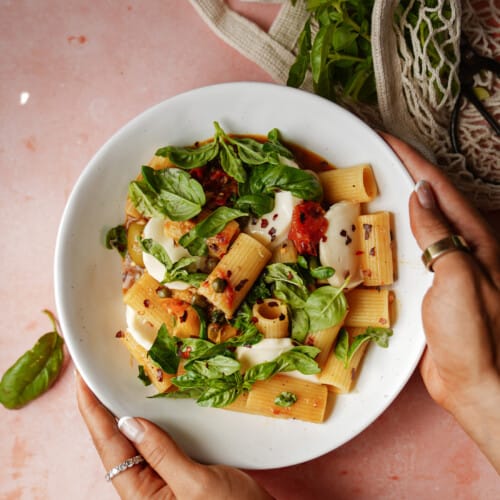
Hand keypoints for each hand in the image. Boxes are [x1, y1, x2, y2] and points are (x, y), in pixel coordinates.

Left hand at [75, 372, 271, 499]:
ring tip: (115, 384)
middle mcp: (144, 489)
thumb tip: (128, 422)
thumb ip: (161, 454)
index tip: (82, 381)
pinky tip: (152, 407)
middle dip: (102, 408)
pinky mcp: (176, 475)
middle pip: (114, 442)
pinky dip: (151, 422)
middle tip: (96, 374)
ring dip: (125, 412)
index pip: (108, 446)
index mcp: (140, 495)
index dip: (92, 411)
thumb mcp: (196, 484)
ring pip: (135, 442)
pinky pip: (155, 445)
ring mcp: (159, 482)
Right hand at [381, 133, 499, 471]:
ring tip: (366, 186)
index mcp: (475, 239)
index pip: (438, 188)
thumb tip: (420, 194)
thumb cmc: (474, 335)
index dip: (411, 160)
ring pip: (415, 223)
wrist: (478, 384)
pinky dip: (388, 234)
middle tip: (370, 157)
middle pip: (427, 199)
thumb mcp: (460, 278)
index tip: (384, 139)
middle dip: (400, 174)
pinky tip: (372, 232)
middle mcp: (461, 247)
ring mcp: (444, 265)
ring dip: (392, 202)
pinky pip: (406, 250)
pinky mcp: (428, 285)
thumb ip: (440, 235)